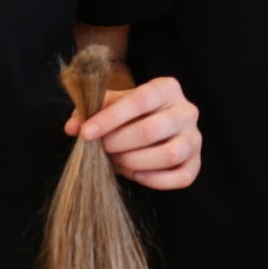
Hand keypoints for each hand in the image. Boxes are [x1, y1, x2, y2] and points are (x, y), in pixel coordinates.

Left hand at [63, 75, 200, 190]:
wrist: (154, 126)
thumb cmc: (130, 114)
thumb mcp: (112, 104)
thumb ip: (90, 111)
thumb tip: (71, 127)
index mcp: (167, 88)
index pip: (139, 100)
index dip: (110, 118)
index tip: (85, 133)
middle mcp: (186, 110)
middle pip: (152, 129)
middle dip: (119, 143)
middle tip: (102, 148)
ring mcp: (194, 138)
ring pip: (169, 154)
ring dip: (135, 162)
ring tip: (117, 161)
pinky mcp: (196, 163)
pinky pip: (181, 177)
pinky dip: (154, 180)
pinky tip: (134, 174)